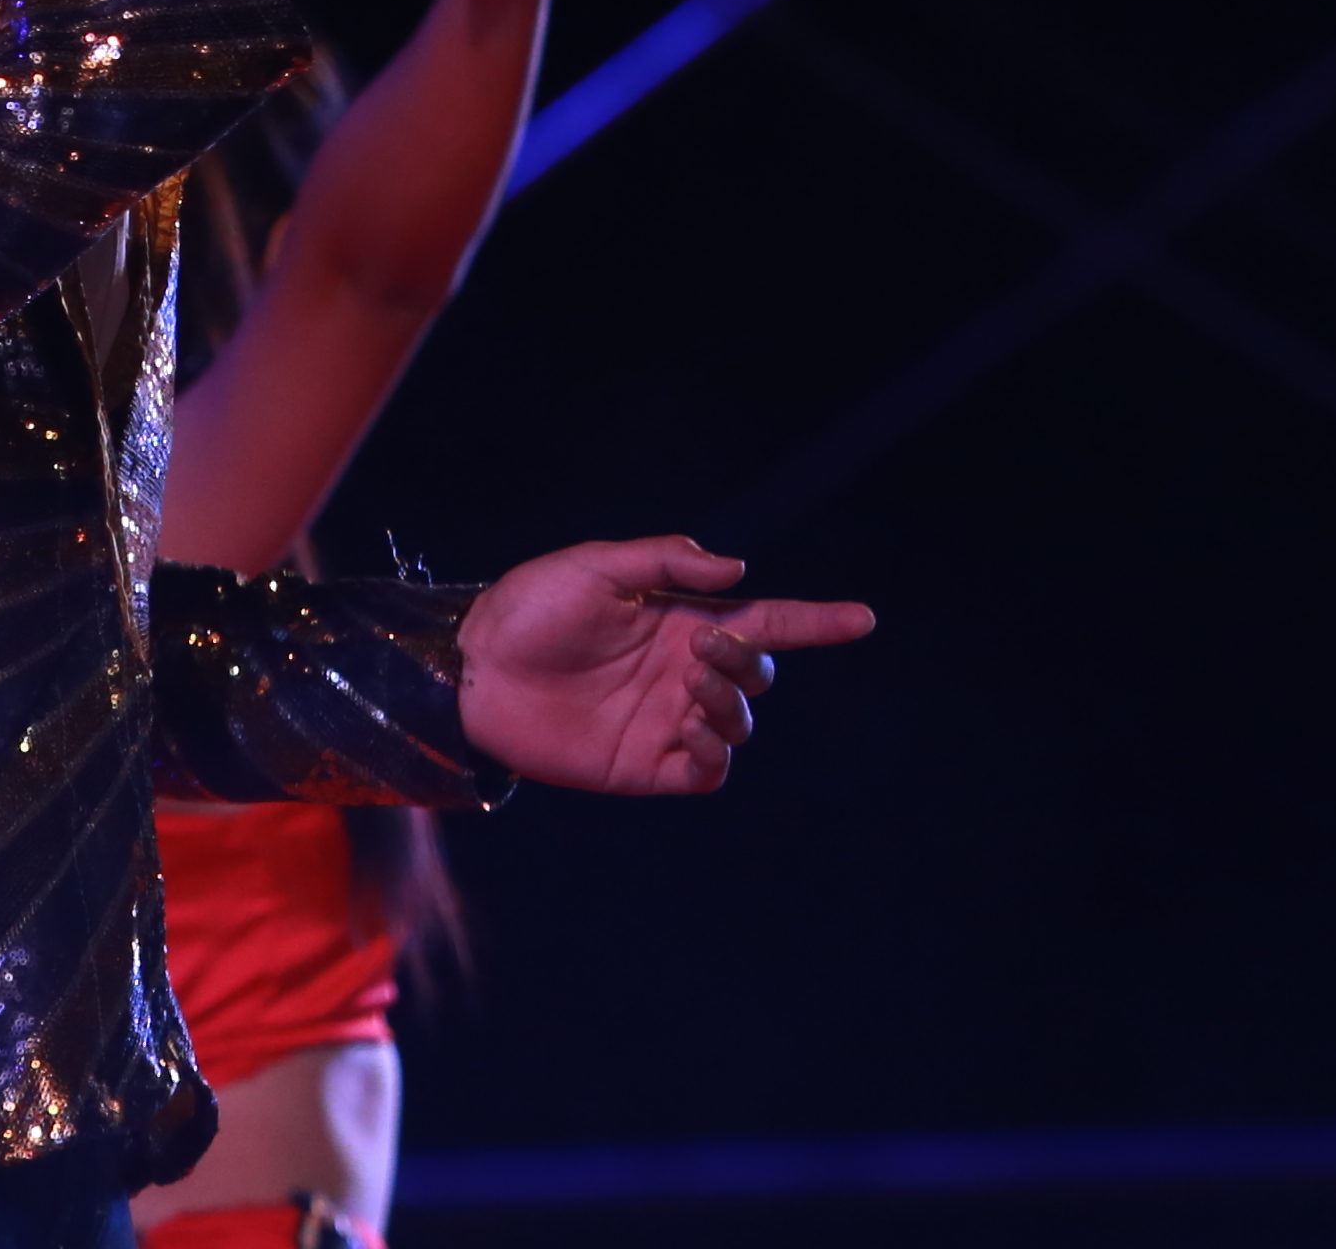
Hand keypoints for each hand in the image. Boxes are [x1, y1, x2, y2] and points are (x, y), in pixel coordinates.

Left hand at [455, 535, 873, 794]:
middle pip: (758, 673)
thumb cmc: (527, 610)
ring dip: (730, 706)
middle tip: (700, 650)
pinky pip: (708, 771)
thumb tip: (737, 570)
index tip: (863, 618)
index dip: (816, 621)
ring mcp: (667, 720)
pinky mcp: (646, 765)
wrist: (472, 671)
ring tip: (689, 691)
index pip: (765, 622)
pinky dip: (714, 753)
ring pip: (739, 725)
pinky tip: (686, 729)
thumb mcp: (593, 567)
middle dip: (747, 662)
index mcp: (679, 621)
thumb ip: (664, 564)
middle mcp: (682, 671)